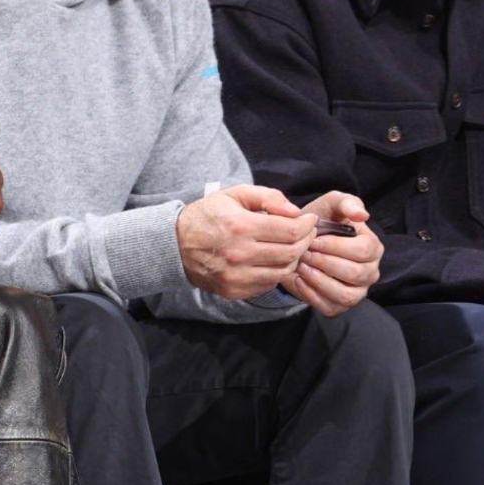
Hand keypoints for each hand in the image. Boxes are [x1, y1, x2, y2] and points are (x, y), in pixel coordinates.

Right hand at [175, 184, 316, 300]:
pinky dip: (276, 272)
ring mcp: (236, 275)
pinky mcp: (233, 290)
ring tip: (291, 246)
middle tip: (306, 233)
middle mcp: (239, 254)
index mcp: (240, 226)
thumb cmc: (206, 216)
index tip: (309, 220)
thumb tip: (296, 212)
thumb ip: (268, 197)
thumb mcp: (234, 194)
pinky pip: (268, 284)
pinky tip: (272, 260)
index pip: (291, 231)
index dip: (308, 225)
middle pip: (291, 253)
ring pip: (283, 271)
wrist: (173, 245)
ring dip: (294, 258)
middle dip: (305, 241)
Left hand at [283, 191, 382, 316]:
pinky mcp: (339, 306)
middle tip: (304, 254)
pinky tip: (298, 280)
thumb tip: (362, 215)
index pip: (363, 250)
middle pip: (355, 273)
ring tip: (301, 267)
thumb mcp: (331, 205)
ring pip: (345, 295)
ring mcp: (357, 291)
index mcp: (372, 247)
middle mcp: (370, 271)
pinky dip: (312, 296)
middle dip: (325, 262)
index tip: (313, 240)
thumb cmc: (319, 222)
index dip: (336, 246)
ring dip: (320, 281)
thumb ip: (347, 203)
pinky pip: (330, 307)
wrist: (297, 242)